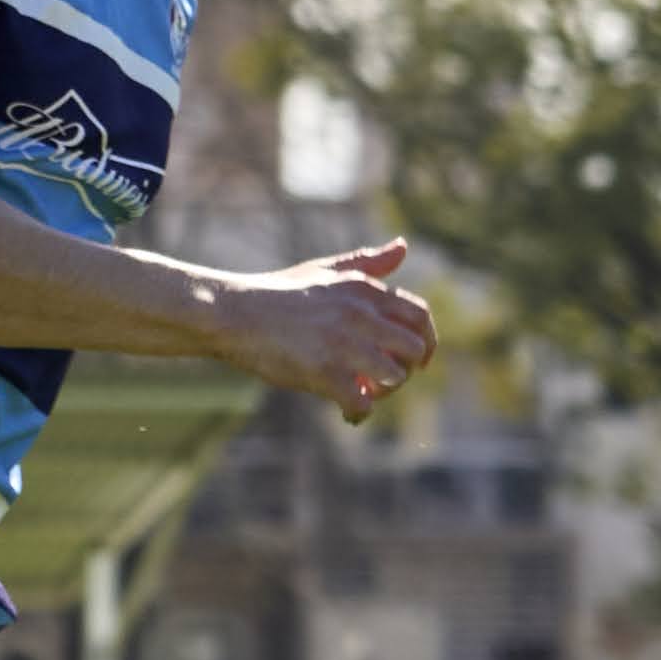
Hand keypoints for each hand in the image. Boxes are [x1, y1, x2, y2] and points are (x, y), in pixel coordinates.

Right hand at [217, 238, 436, 420]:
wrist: (233, 313)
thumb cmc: (279, 293)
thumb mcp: (326, 271)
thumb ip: (367, 262)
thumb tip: (403, 246)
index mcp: (364, 289)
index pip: (419, 315)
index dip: (426, 340)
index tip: (419, 358)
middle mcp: (360, 314)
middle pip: (414, 348)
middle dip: (406, 369)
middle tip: (384, 380)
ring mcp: (344, 344)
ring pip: (394, 377)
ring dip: (382, 392)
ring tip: (363, 393)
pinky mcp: (324, 372)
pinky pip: (361, 403)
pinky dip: (359, 413)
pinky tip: (347, 413)